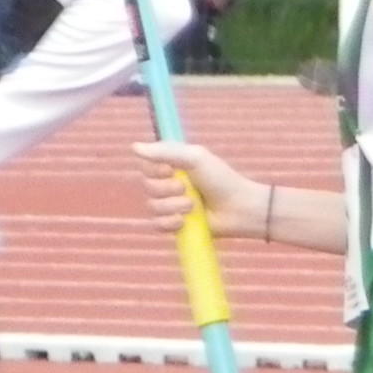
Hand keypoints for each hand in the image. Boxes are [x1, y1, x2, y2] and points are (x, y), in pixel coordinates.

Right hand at [137, 136, 260, 236]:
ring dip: (173, 206)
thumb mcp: (195, 158)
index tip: (170, 170)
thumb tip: (133, 147)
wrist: (238, 208)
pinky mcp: (175, 224)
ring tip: (193, 206)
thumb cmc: (221, 179)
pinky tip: (184, 221)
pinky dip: (169, 223)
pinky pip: (157, 224)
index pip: (144, 165)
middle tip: (188, 189)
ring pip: (152, 206)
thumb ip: (165, 152)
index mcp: (171, 164)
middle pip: (147, 186)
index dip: (154, 170)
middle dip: (167, 189)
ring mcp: (171, 205)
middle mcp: (167, 183)